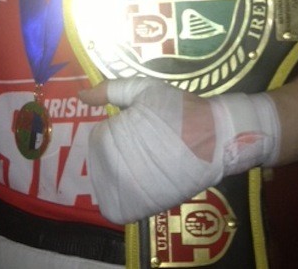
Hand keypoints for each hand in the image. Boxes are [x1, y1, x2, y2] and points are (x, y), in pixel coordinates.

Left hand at [80, 77, 279, 223]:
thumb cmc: (179, 109)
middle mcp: (117, 167)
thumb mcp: (143, 89)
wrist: (216, 136)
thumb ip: (110, 90)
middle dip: (118, 151)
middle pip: (102, 162)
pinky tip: (142, 181)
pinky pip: (121, 208)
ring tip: (147, 160)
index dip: (116, 129)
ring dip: (121, 173)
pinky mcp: (147, 207)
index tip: (138, 124)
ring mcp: (132, 190)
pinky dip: (125, 197)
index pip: (98, 137)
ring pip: (109, 185)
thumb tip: (81, 96)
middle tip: (146, 142)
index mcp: (113, 136)